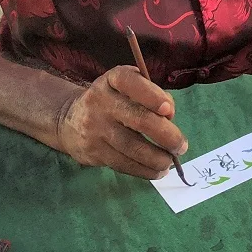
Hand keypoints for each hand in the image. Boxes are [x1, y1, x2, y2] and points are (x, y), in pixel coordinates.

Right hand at [58, 65, 187, 178]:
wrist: (70, 120)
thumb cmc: (113, 100)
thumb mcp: (128, 87)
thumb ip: (151, 94)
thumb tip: (170, 117)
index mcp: (113, 79)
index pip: (132, 83)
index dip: (153, 96)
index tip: (170, 111)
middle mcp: (101, 101)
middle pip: (137, 119)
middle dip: (166, 135)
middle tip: (181, 146)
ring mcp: (95, 127)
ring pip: (132, 147)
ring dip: (157, 158)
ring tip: (170, 162)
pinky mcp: (93, 151)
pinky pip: (123, 164)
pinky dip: (144, 170)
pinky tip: (157, 171)